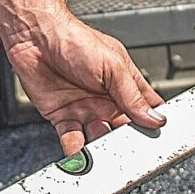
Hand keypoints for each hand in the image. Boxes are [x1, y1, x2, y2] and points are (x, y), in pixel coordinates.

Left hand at [5, 13, 166, 156]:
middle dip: (127, 143)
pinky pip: (72, 140)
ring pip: (98, 139)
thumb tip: (154, 118)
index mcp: (123, 84)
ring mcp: (84, 109)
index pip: (145, 109)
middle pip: (123, 130)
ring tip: (104, 153)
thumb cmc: (74, 40)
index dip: (153, 124)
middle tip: (129, 151)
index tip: (159, 140)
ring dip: (102, 148)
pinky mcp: (61, 117)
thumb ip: (132, 95)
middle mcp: (105, 99)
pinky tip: (81, 156)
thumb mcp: (113, 66)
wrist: (35, 37)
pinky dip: (76, 152)